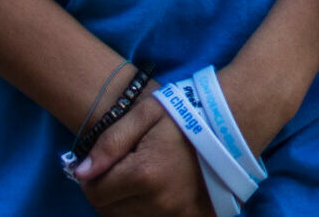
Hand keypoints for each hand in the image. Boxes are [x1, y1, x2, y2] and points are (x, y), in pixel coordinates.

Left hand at [76, 94, 213, 215]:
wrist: (238, 118)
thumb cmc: (190, 111)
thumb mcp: (146, 113)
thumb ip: (110, 142)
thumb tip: (81, 173)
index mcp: (144, 174)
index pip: (95, 192)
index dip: (95, 177)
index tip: (108, 164)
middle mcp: (159, 201)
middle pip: (111, 212)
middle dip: (111, 193)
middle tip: (126, 171)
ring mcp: (180, 214)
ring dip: (130, 204)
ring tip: (145, 179)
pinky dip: (153, 210)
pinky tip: (160, 191)